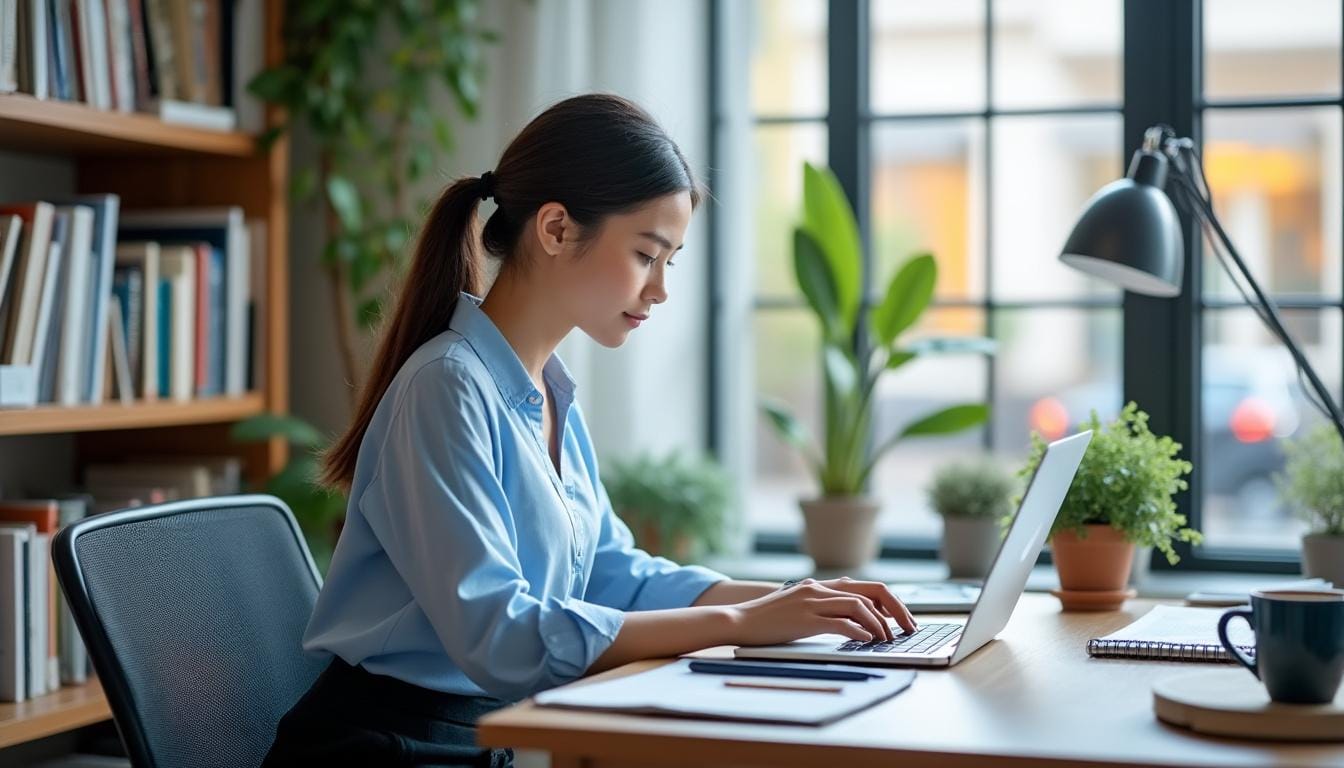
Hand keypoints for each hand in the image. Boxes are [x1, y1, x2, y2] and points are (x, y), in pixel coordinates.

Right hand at [726, 577, 916, 647]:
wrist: (738, 620)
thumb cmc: (768, 620)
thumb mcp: (799, 608)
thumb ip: (824, 609)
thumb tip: (855, 623)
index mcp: (821, 585)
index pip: (866, 587)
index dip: (890, 602)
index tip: (901, 620)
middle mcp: (820, 588)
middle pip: (872, 591)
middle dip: (896, 609)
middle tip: (909, 628)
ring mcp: (813, 601)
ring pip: (860, 606)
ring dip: (880, 624)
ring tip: (887, 639)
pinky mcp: (806, 618)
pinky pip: (842, 622)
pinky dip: (860, 631)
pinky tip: (868, 641)